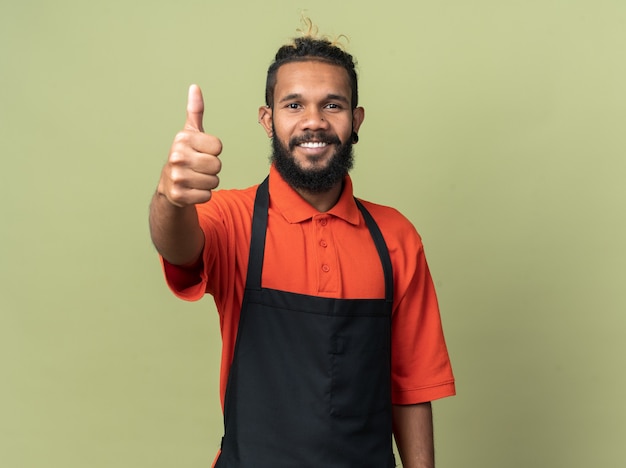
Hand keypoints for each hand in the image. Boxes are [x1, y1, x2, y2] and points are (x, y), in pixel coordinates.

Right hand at [157, 84, 222, 206]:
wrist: (168, 185)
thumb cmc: (185, 156)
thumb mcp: (189, 133)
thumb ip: (195, 111)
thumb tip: (195, 87)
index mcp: (182, 139)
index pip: (218, 147)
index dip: (214, 151)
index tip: (201, 151)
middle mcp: (177, 157)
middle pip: (217, 165)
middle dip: (212, 168)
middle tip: (198, 167)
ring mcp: (177, 177)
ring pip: (214, 182)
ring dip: (208, 182)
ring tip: (195, 178)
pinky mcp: (179, 196)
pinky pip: (207, 195)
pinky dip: (203, 194)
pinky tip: (192, 189)